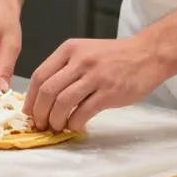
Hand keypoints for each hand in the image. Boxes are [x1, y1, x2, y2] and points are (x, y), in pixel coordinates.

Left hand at [23, 37, 162, 132]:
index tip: (30, 113)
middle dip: (39, 113)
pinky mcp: (109, 92)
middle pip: (48, 91)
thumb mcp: (85, 51)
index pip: (40, 75)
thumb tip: (44, 97)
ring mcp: (94, 76)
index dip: (31, 98)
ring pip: (62, 102)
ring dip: (55, 120)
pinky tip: (74, 126)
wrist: (147, 54)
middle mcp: (79, 61)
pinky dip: (74, 123)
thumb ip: (65, 68)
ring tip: (56, 127)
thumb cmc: (114, 56)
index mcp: (69, 49)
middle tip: (40, 125)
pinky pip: (83, 112)